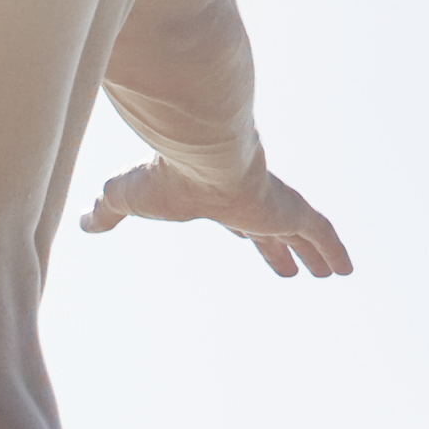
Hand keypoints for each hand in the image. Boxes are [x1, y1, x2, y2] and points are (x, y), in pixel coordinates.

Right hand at [77, 156, 355, 279]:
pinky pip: (321, 232)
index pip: (235, 221)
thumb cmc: (162, 176)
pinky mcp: (291, 209)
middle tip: (293, 268)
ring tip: (330, 273)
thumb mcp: (126, 198)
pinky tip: (347, 269)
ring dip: (315, 254)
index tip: (248, 239)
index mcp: (216, 200)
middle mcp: (249, 201)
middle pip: (272, 231)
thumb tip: (81, 220)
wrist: (195, 155)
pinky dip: (335, 249)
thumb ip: (107, 211)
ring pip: (302, 234)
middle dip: (282, 249)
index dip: (245, 234)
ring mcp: (274, 204)